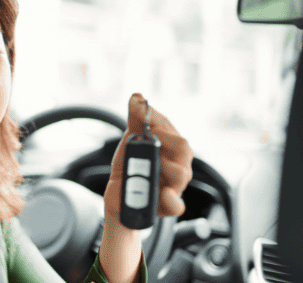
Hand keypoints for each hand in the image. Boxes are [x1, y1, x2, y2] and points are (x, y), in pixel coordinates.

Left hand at [104, 93, 193, 224]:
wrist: (119, 194)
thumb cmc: (131, 165)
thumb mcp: (131, 140)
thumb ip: (136, 119)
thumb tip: (137, 96)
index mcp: (173, 147)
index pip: (172, 129)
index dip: (156, 120)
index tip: (139, 114)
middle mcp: (179, 165)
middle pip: (183, 148)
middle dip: (163, 139)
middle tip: (145, 138)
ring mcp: (176, 186)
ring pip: (181, 174)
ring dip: (163, 165)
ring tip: (148, 164)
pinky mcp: (168, 206)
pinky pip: (177, 205)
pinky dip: (171, 199)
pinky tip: (163, 193)